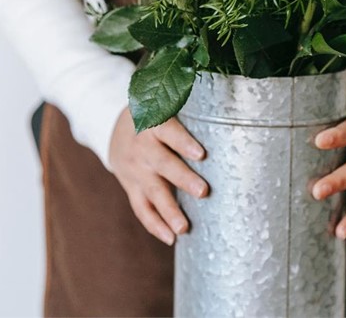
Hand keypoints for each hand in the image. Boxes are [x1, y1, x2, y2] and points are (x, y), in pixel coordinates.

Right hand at [109, 108, 209, 245]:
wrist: (112, 128)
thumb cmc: (155, 116)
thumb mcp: (164, 107)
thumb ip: (189, 114)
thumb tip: (232, 116)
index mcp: (153, 123)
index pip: (168, 132)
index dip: (183, 142)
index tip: (202, 154)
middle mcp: (142, 147)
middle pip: (162, 164)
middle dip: (182, 179)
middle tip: (203, 191)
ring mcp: (134, 169)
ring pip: (151, 191)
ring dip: (168, 211)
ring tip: (184, 228)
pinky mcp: (130, 186)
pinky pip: (141, 208)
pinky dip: (155, 224)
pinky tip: (171, 238)